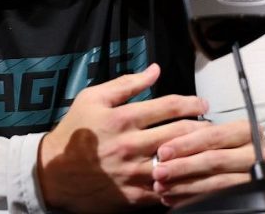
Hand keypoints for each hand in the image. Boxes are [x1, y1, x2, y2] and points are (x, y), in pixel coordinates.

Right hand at [36, 63, 209, 212]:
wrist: (53, 174)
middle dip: (202, 127)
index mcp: (121, 119)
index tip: (202, 104)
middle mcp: (130, 145)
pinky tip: (191, 174)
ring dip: (197, 154)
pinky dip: (182, 181)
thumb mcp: (93, 98)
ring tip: (208, 148)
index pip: (168, 106)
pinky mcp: (133, 195)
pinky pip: (167, 189)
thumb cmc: (74, 131)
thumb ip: (126, 84)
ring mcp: (133, 173)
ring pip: (177, 162)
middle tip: (211, 125)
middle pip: (179, 133)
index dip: (191, 102)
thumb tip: (155, 70)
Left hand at [151, 119, 264, 207]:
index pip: (213, 135)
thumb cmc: (220, 146)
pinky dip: (191, 197)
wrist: (242, 165)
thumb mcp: (210, 135)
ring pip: (217, 182)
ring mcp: (252, 174)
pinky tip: (174, 197)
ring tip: (163, 187)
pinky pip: (218, 197)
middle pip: (215, 160)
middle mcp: (253, 152)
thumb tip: (162, 149)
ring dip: (184, 186)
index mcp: (246, 131)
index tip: (162, 151)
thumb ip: (193, 136)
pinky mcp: (248, 192)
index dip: (185, 144)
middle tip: (159, 172)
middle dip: (182, 167)